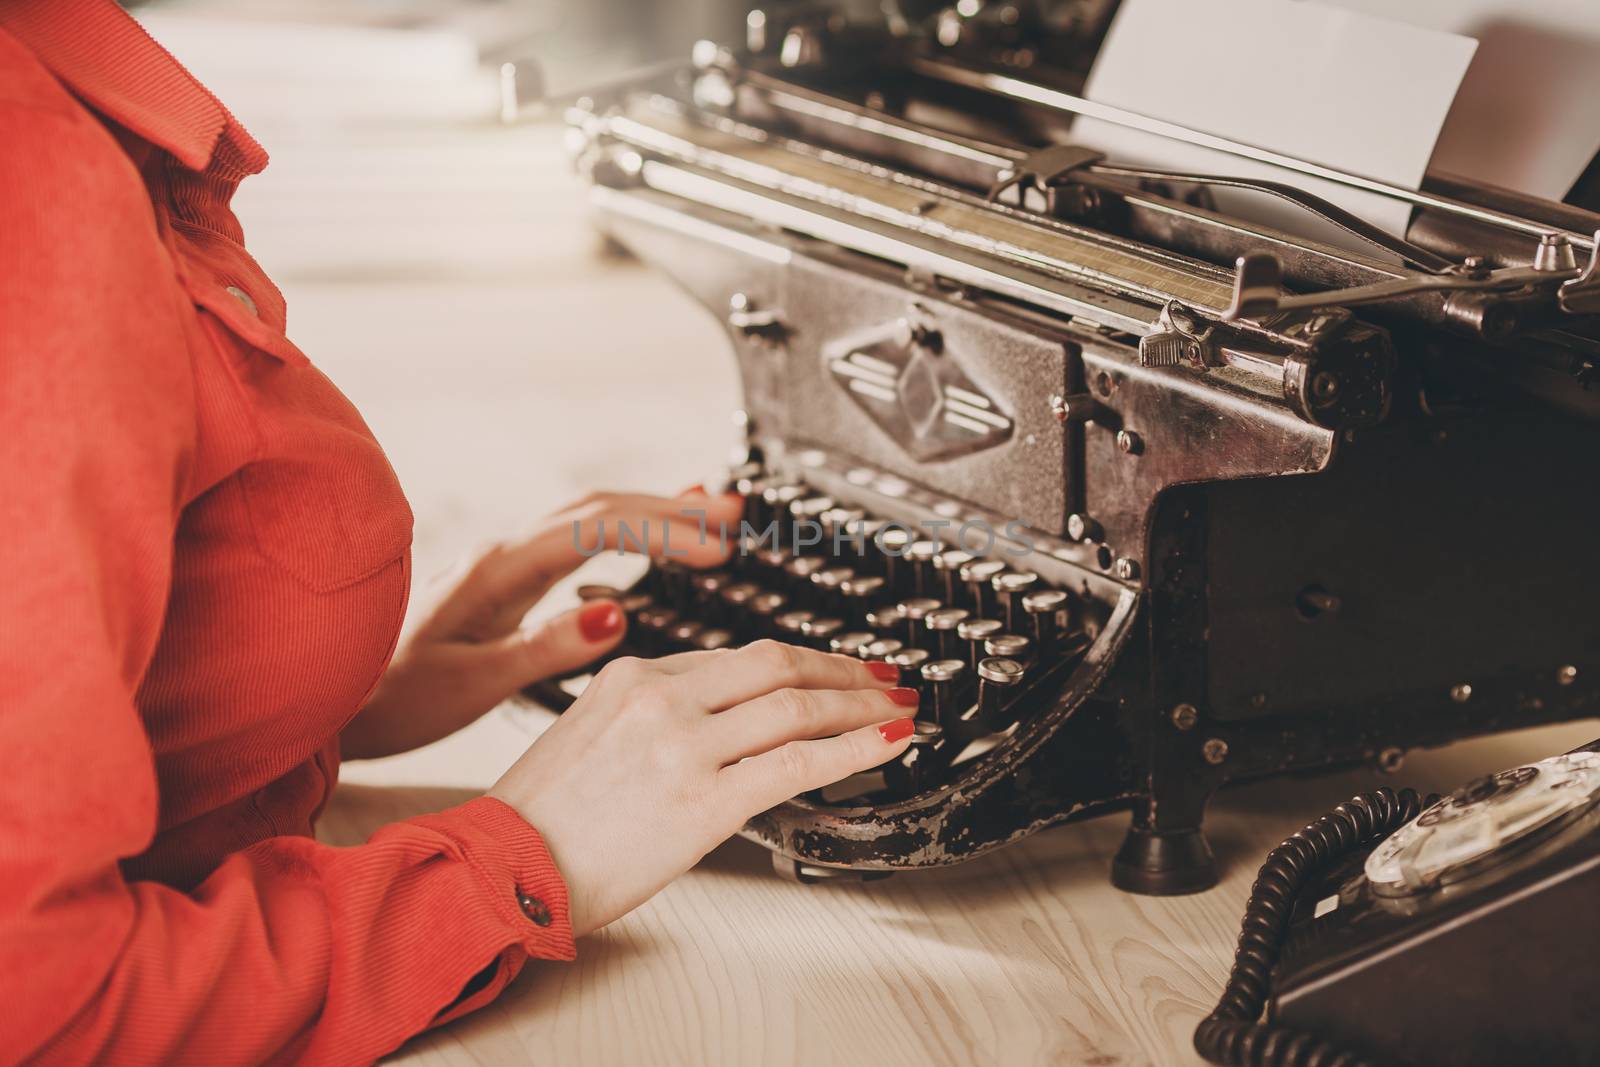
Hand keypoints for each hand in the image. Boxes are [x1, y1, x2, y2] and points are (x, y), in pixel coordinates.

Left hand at [342, 487, 743, 759]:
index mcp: (499, 571)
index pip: (597, 530)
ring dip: (653, 511)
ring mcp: (505, 562)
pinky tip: (651, 531)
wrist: (334, 702)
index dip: (661, 534)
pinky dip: (624, 527)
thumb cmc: (391, 701)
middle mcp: (503, 554)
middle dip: (672, 508)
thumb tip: (614, 613)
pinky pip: (578, 536)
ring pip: (592, 516)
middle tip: (734, 514)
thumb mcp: (472, 685)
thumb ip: (544, 647)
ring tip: (714, 511)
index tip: (715, 550)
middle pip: (601, 508)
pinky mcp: (507, 580)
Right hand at [489, 641, 918, 935]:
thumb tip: (718, 721)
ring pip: (798, 706)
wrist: (502, 871)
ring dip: (861, 704)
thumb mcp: (590, 734)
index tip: (832, 671)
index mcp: (633, 675)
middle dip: (843, 669)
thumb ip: (652, 714)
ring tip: (896, 709)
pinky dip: (855, 747)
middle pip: (778, 664)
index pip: (738, 658)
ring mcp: (684, 747)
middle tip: (883, 676)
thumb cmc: (540, 820)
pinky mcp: (703, 801)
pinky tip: (887, 742)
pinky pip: (798, 762)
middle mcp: (662, 698)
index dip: (799, 663)